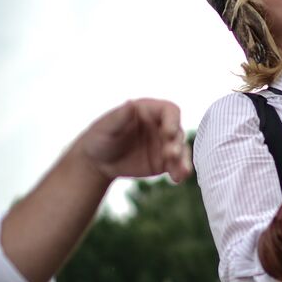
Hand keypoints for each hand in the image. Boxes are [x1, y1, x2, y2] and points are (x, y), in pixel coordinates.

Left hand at [76, 99, 191, 183]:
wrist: (98, 161)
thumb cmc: (100, 136)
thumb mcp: (107, 126)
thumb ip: (120, 116)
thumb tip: (131, 102)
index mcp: (149, 111)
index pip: (170, 111)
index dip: (173, 121)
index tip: (168, 133)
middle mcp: (161, 126)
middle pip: (178, 132)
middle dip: (176, 144)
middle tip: (170, 155)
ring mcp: (165, 144)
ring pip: (182, 151)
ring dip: (183, 160)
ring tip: (181, 172)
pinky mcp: (165, 162)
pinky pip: (177, 166)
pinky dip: (180, 172)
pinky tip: (177, 179)